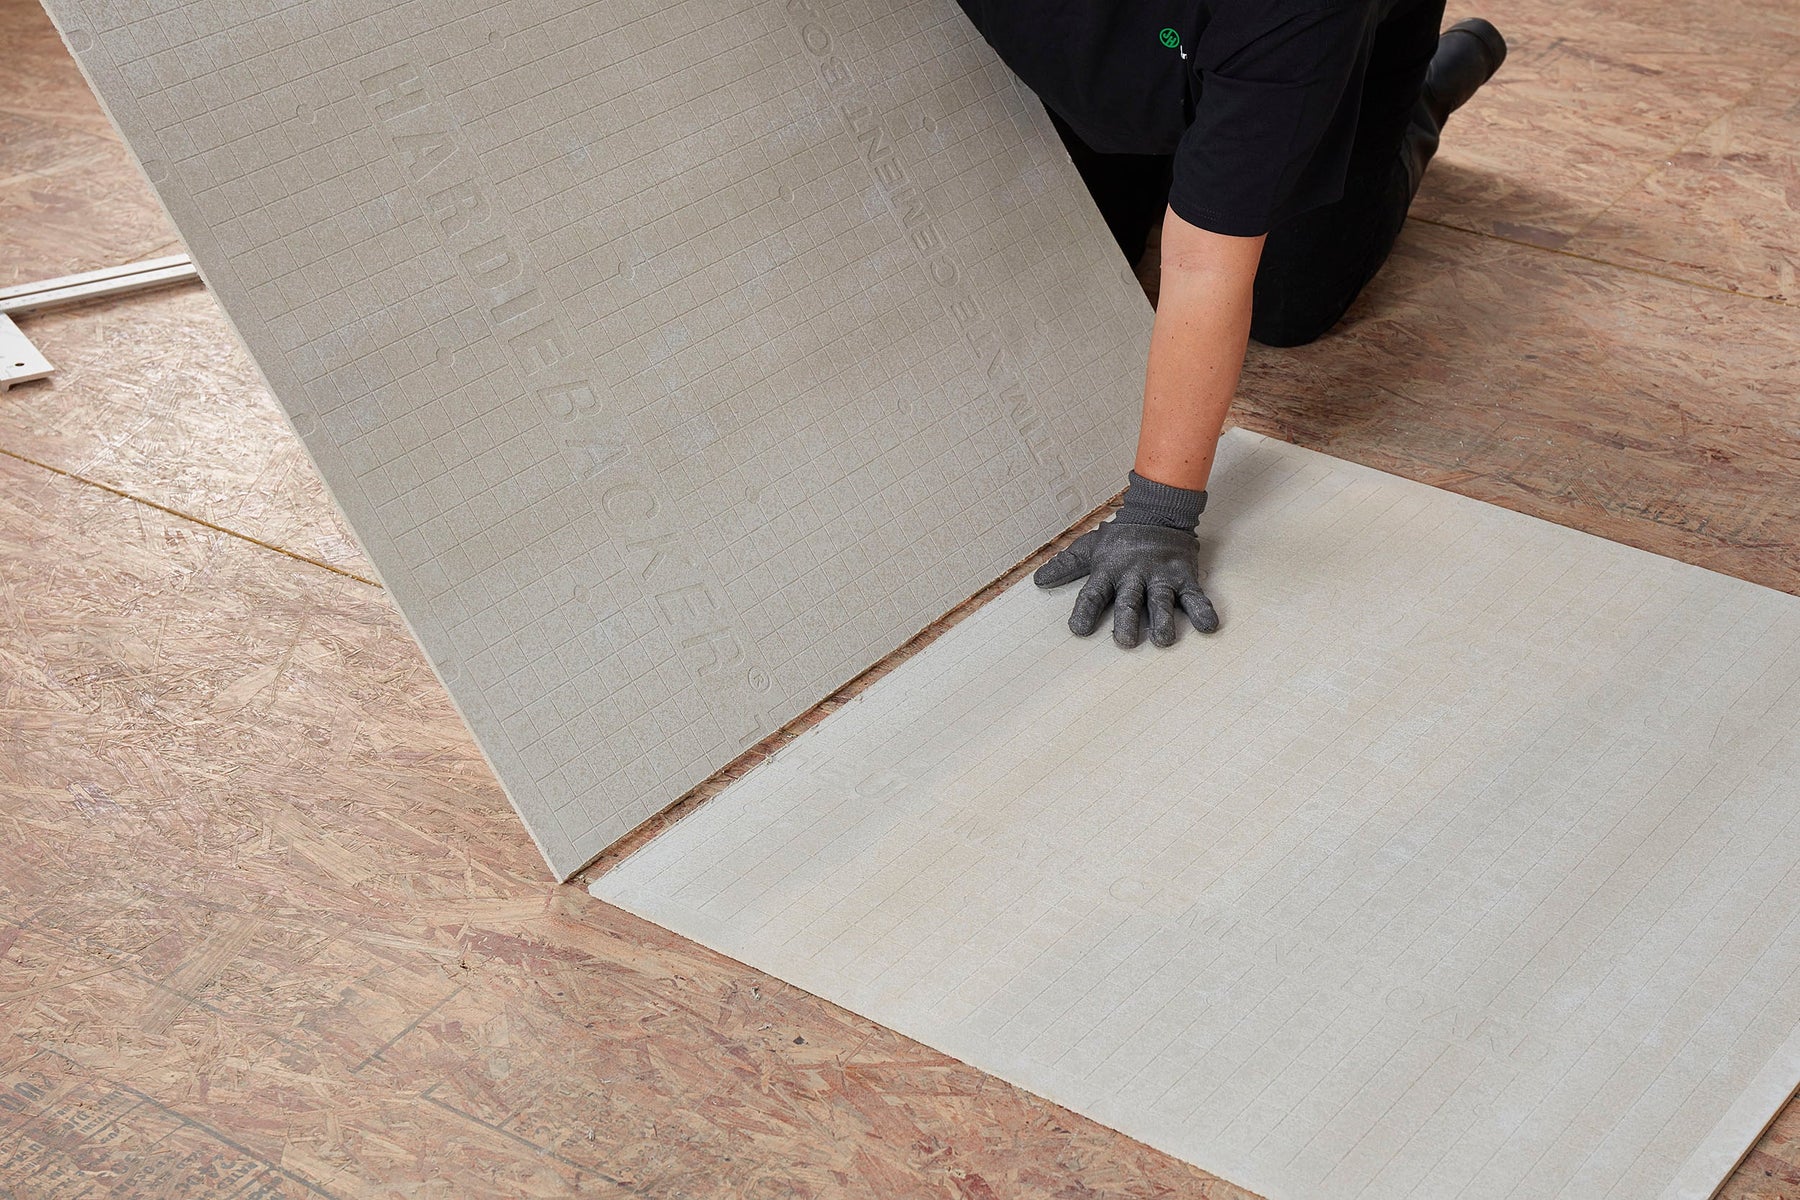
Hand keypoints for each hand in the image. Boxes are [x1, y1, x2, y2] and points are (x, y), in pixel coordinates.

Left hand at [1033, 519, 1219, 647]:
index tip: (1078, 630)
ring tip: (1163, 640)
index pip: (1093, 593)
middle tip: (1125, 642)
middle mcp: (1133, 574)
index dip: (1085, 611)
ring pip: (1161, 600)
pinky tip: (1208, 626)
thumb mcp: (1090, 547)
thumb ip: (1066, 565)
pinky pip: (1195, 595)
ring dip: (1163, 621)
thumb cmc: (1121, 537)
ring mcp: (1160, 576)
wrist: (1159, 512)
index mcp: (1108, 570)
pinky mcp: (1184, 576)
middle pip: (1129, 600)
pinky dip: (1203, 610)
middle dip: (1127, 621)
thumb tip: (1038, 581)